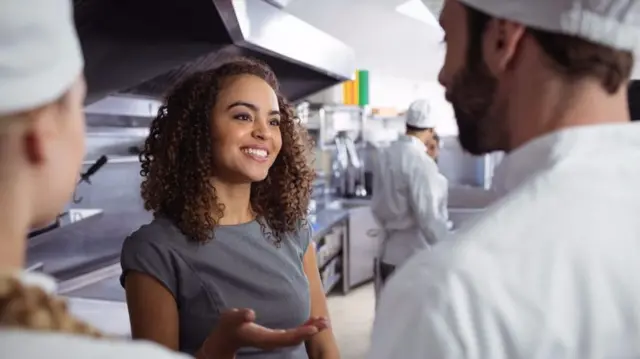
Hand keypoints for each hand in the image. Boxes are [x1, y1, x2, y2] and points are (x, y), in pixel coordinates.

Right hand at [203, 308, 328, 355]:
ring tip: (324, 322)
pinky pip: (293, 334)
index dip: (300, 333)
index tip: (313, 328)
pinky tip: (312, 323)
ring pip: (296, 337)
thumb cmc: (228, 327)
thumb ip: (239, 316)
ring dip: (310, 330)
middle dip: (310, 331)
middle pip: (295, 339)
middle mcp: (272, 342)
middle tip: (325, 323)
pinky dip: (304, 328)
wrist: (225, 339)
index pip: (286, 337)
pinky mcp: (275, 337)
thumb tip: (250, 313)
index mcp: (264, 338)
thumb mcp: (230, 318)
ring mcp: (274, 340)